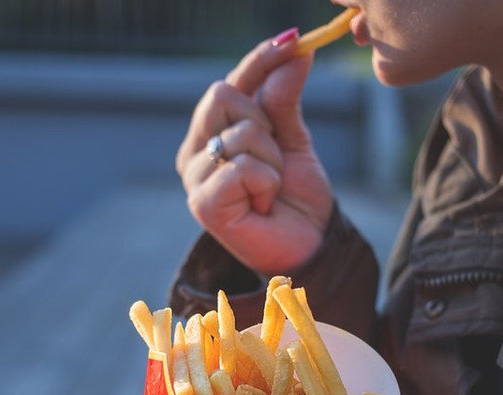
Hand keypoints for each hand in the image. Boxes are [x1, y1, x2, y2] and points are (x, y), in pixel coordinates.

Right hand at [175, 30, 334, 275]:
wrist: (309, 247)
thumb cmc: (296, 198)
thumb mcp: (294, 139)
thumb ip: (284, 98)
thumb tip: (295, 49)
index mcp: (210, 134)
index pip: (229, 83)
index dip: (258, 59)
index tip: (293, 39)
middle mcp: (194, 153)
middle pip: (223, 95)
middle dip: (265, 122)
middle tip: (276, 159)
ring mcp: (193, 179)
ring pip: (240, 132)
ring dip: (272, 160)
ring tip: (271, 190)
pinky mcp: (203, 204)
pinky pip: (242, 166)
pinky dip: (266, 182)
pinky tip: (263, 205)